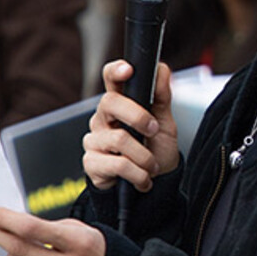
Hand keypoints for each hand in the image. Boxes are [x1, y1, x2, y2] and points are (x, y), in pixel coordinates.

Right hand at [81, 60, 178, 191]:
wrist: (154, 186)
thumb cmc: (155, 150)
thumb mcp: (164, 123)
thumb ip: (162, 97)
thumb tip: (161, 69)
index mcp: (120, 104)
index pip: (111, 79)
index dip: (116, 71)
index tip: (129, 69)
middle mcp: (102, 118)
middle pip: (110, 102)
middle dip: (138, 116)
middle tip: (154, 130)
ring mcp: (94, 140)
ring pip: (119, 139)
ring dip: (144, 156)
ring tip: (151, 166)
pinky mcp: (91, 163)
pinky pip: (117, 164)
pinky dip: (138, 174)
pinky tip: (143, 179)